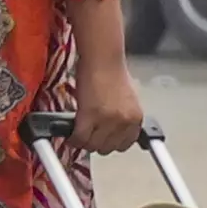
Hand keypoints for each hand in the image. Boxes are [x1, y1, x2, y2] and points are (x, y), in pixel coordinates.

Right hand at [66, 7, 149, 154]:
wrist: (102, 58)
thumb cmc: (111, 72)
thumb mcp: (126, 100)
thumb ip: (122, 118)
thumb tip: (112, 130)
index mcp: (136, 118)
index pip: (126, 144)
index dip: (111, 143)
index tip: (103, 140)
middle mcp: (124, 122)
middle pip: (108, 148)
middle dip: (96, 143)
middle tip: (88, 136)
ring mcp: (107, 121)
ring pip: (92, 146)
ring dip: (84, 141)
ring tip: (79, 134)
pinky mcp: (89, 117)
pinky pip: (79, 138)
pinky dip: (73, 138)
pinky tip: (71, 133)